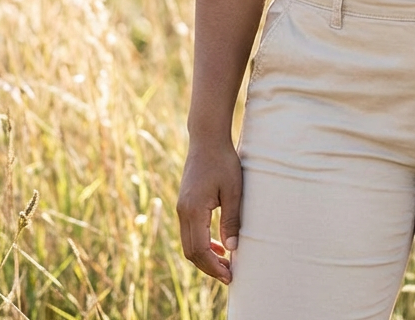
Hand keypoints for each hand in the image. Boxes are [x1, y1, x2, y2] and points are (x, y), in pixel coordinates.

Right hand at [177, 138, 243, 283]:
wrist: (207, 139)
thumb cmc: (223, 161)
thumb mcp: (233, 190)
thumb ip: (231, 219)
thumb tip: (232, 248)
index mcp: (193, 210)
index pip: (200, 250)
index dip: (214, 266)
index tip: (230, 275)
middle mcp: (183, 212)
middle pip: (191, 251)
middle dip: (209, 267)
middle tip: (229, 274)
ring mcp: (181, 208)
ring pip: (189, 243)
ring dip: (205, 256)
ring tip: (225, 263)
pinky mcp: (185, 203)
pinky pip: (190, 231)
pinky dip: (202, 243)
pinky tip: (218, 245)